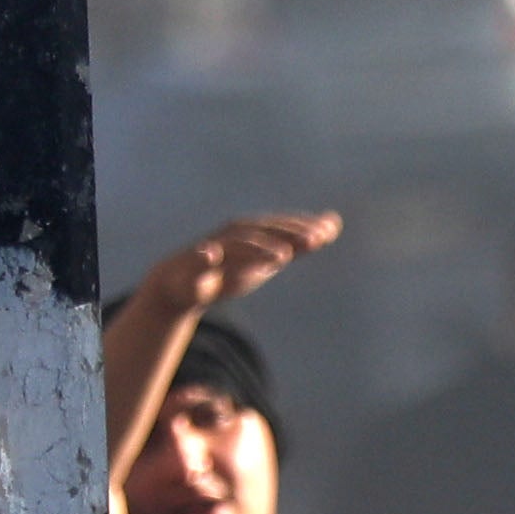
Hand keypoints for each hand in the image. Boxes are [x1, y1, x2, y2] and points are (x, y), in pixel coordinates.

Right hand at [122, 209, 340, 347]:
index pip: (281, 227)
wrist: (185, 287)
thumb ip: (297, 245)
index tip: (329, 231)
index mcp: (253, 233)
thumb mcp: (267, 260)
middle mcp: (234, 235)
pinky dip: (204, 255)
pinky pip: (198, 258)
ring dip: (259, 248)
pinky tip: (211, 256)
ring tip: (283, 256)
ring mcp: (214, 247)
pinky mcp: (194, 263)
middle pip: (263, 231)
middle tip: (316, 240)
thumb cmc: (230, 270)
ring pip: (236, 244)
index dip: (303, 227)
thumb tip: (330, 229)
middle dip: (288, 233)